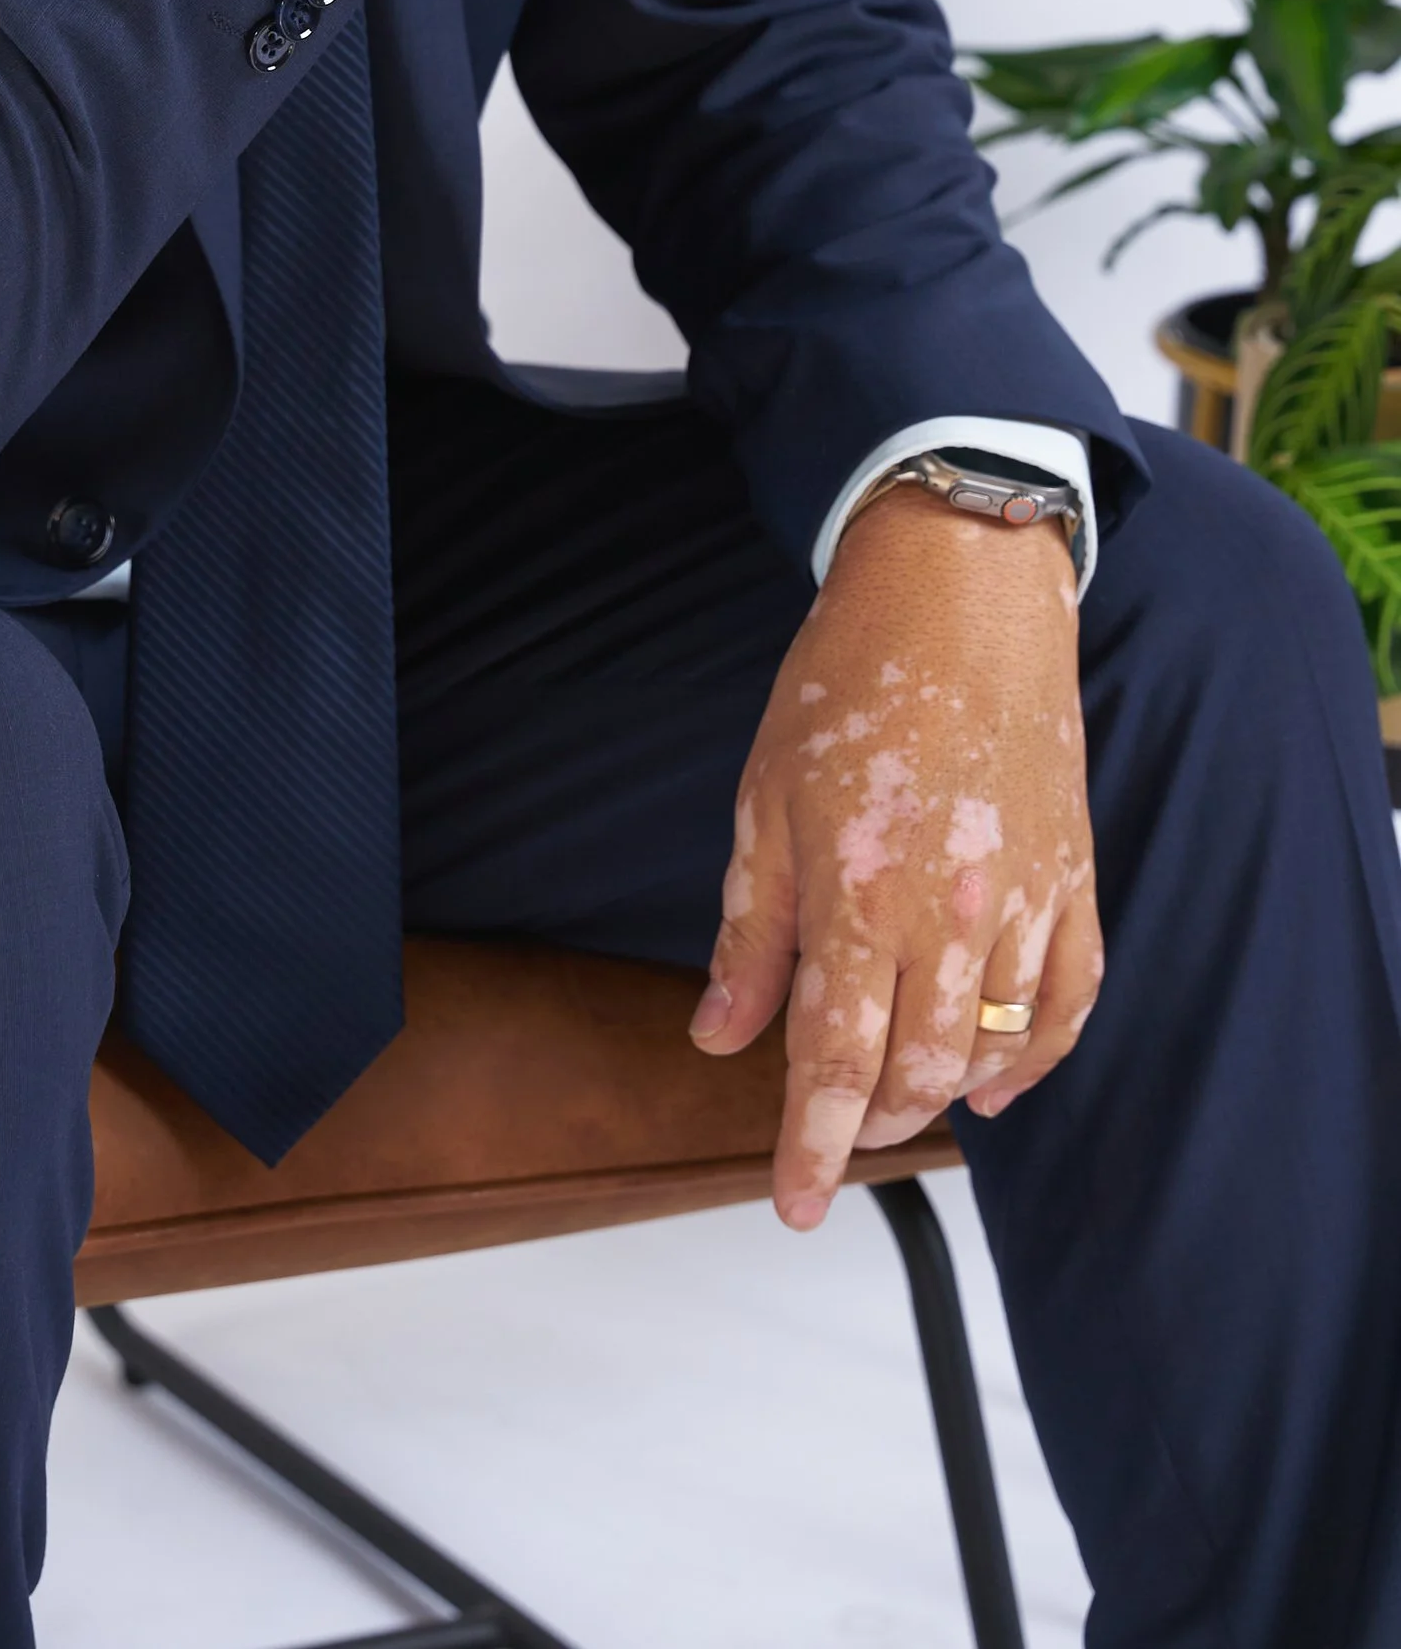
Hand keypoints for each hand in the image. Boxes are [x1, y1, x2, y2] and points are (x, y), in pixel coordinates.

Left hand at [689, 485, 1101, 1229]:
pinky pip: (1069, 1001)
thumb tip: (719, 1036)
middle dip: (872, 1123)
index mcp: (860, 888)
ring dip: (942, 1095)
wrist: (961, 592)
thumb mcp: (763, 797)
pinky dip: (1034, 1058)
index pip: (836, 1059)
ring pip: (993, 1048)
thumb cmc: (848, 680)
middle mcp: (951, 909)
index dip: (811, 1145)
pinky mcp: (1075, 879)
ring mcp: (1025, 898)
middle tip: (835, 1136)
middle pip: (918, 1071)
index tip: (794, 1201)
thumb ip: (750, 929)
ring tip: (899, 1103)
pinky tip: (993, 1079)